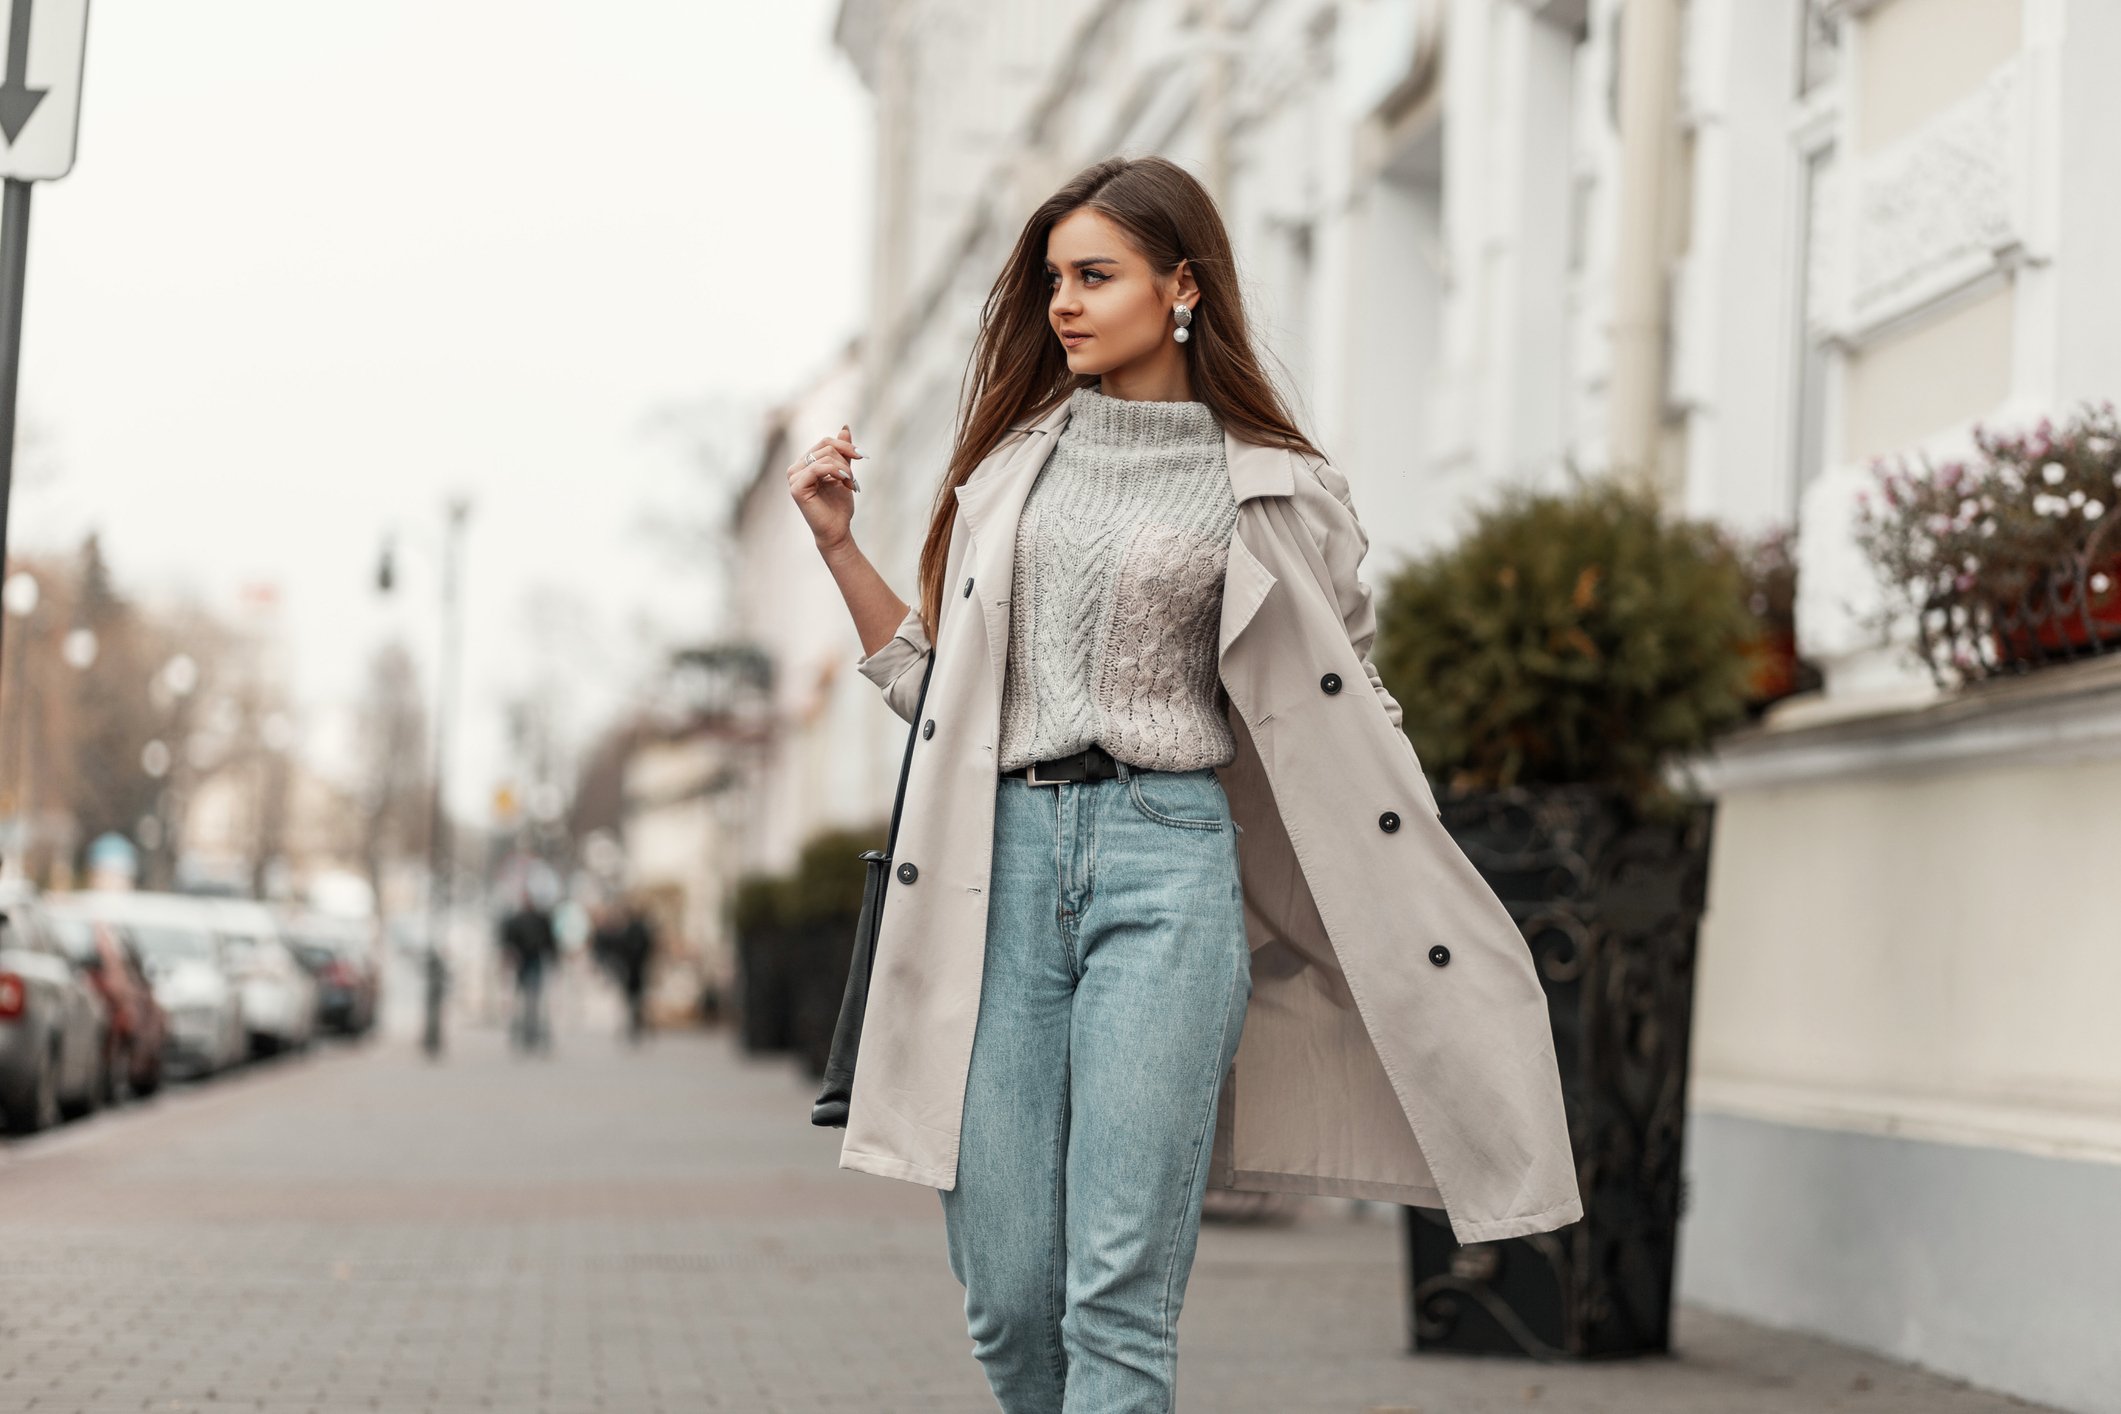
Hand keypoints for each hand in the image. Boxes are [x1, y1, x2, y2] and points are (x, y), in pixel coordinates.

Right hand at [788, 424, 863, 551]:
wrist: (837, 530)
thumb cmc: (839, 505)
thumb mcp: (844, 473)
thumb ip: (843, 452)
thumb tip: (844, 427)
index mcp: (804, 463)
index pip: (825, 442)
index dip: (845, 446)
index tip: (862, 455)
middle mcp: (795, 468)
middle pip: (826, 447)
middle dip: (846, 459)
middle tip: (854, 478)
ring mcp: (793, 477)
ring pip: (825, 457)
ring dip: (844, 469)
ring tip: (851, 484)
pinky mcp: (796, 488)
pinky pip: (817, 468)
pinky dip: (835, 472)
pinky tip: (845, 481)